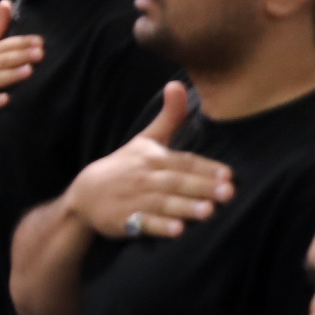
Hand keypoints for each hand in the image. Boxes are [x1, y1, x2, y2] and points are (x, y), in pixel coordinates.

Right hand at [64, 82, 233, 240]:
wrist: (85, 193)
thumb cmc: (124, 166)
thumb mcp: (145, 140)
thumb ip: (169, 117)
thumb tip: (178, 83)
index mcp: (152, 157)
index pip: (184, 162)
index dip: (206, 168)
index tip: (229, 174)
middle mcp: (144, 177)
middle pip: (176, 182)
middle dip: (202, 187)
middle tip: (229, 193)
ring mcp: (133, 199)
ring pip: (162, 203)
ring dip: (185, 207)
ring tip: (209, 212)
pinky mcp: (123, 220)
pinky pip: (143, 224)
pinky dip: (160, 227)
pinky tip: (178, 231)